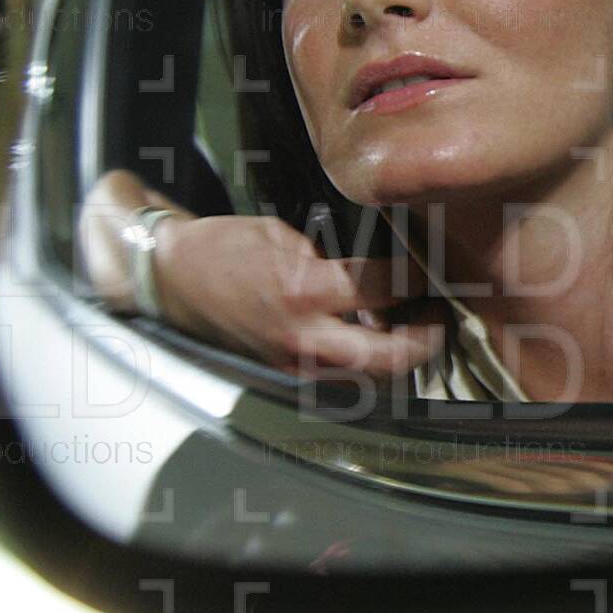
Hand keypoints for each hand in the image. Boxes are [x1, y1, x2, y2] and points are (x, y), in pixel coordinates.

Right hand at [151, 212, 446, 380]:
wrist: (172, 282)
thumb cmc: (224, 248)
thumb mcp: (285, 233)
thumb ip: (336, 254)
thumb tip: (384, 263)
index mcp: (303, 291)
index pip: (387, 287)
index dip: (419, 275)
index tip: (430, 265)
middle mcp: (303, 337)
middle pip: (392, 356)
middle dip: (427, 337)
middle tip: (440, 314)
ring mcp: (296, 365)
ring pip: (372, 377)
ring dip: (402, 356)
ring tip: (416, 327)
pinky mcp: (288, 377)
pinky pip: (344, 378)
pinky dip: (369, 363)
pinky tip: (379, 339)